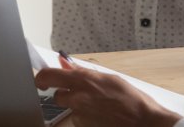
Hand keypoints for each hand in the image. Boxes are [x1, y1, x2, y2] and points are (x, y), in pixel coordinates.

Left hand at [35, 55, 180, 126]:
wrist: (142, 121)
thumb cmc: (131, 98)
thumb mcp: (107, 77)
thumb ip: (83, 71)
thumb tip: (65, 62)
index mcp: (83, 80)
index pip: (48, 76)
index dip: (41, 77)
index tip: (41, 79)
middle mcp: (78, 98)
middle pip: (57, 96)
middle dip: (65, 94)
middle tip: (82, 92)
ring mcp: (80, 115)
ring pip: (70, 109)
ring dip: (79, 106)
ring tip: (100, 104)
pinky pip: (79, 120)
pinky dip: (87, 117)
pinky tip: (101, 114)